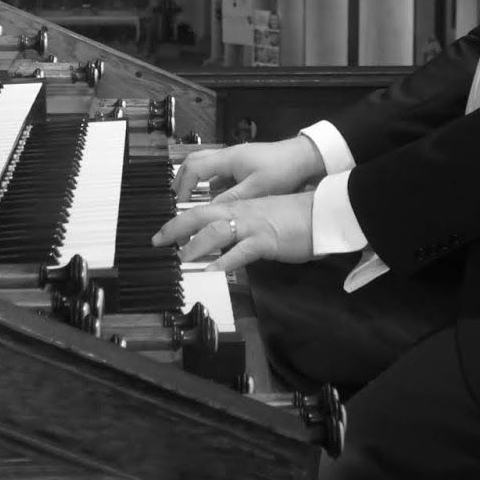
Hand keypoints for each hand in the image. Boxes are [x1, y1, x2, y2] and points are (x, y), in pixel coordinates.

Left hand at [152, 193, 314, 272]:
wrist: (321, 213)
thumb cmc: (294, 217)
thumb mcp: (263, 220)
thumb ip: (243, 231)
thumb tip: (228, 247)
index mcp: (239, 207)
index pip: (203, 211)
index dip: (181, 221)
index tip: (164, 232)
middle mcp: (241, 213)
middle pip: (200, 216)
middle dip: (175, 228)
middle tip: (157, 241)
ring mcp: (252, 226)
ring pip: (215, 231)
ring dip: (195, 245)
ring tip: (180, 257)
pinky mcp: (266, 241)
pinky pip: (241, 251)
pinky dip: (225, 261)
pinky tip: (214, 271)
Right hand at [172, 136, 324, 203]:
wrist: (304, 159)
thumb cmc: (283, 170)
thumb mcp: (256, 189)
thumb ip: (231, 199)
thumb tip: (208, 211)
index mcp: (228, 159)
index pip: (193, 169)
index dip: (182, 187)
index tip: (178, 205)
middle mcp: (227, 156)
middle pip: (193, 163)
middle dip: (181, 181)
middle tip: (175, 201)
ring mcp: (234, 160)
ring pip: (205, 167)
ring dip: (194, 182)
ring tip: (188, 202)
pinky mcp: (242, 166)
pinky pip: (218, 172)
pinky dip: (209, 184)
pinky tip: (211, 199)